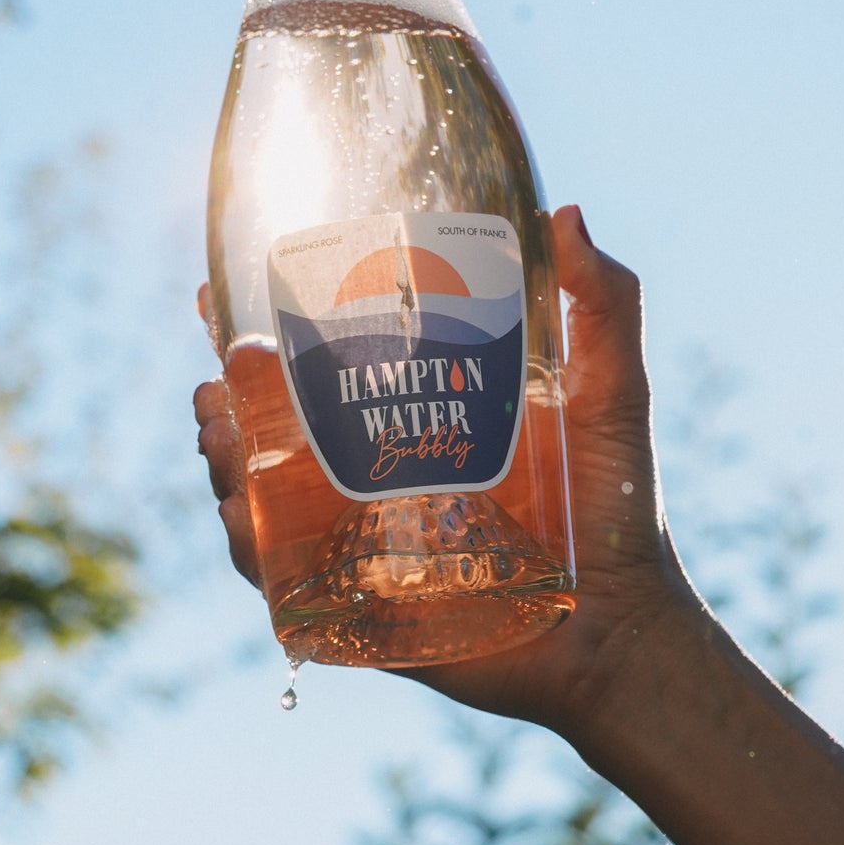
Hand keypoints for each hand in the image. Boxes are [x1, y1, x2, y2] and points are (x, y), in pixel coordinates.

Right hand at [194, 206, 695, 737]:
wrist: (622, 631)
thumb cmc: (620, 511)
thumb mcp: (613, 393)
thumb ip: (604, 304)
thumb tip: (565, 214)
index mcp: (419, 414)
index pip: (326, 361)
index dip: (266, 327)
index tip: (220, 292)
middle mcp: (377, 471)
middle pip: (272, 425)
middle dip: (228, 397)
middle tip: (226, 374)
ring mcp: (361, 537)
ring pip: (262, 493)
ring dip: (226, 460)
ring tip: (223, 435)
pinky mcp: (357, 604)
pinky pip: (280, 576)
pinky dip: (246, 545)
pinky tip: (238, 514)